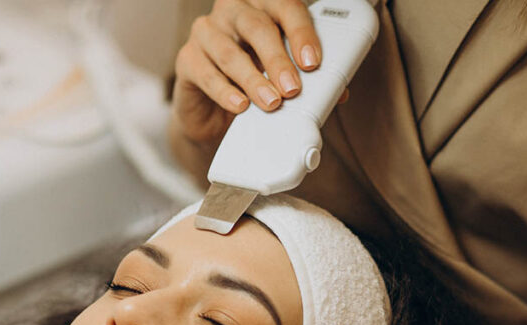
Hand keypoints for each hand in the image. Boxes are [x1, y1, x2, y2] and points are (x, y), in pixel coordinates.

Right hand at [172, 0, 325, 147]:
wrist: (213, 112)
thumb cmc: (252, 81)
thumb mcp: (282, 76)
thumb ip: (306, 77)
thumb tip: (338, 93)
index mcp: (262, 6)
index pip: (285, 7)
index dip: (301, 33)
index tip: (312, 62)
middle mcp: (233, 12)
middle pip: (256, 26)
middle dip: (278, 59)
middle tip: (292, 88)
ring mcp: (206, 32)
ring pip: (230, 52)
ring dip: (254, 80)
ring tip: (271, 103)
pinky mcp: (187, 59)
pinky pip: (206, 73)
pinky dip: (225, 92)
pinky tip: (240, 105)